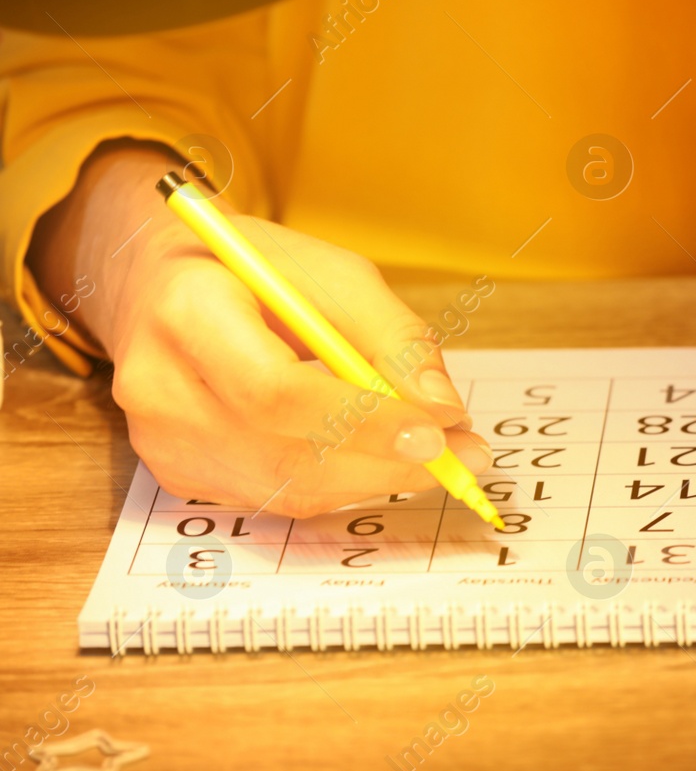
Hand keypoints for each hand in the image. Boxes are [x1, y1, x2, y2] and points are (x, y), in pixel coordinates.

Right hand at [29, 144, 487, 514]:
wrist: (166, 285)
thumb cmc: (256, 272)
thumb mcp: (333, 272)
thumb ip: (394, 336)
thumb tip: (443, 408)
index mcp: (186, 312)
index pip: (276, 391)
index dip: (363, 421)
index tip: (438, 431)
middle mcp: (158, 387)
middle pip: (284, 454)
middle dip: (386, 461)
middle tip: (462, 455)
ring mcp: (162, 441)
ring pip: (286, 490)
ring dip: (373, 480)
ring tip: (437, 457)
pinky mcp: (179, 474)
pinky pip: (276, 498)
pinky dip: (339, 485)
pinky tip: (377, 459)